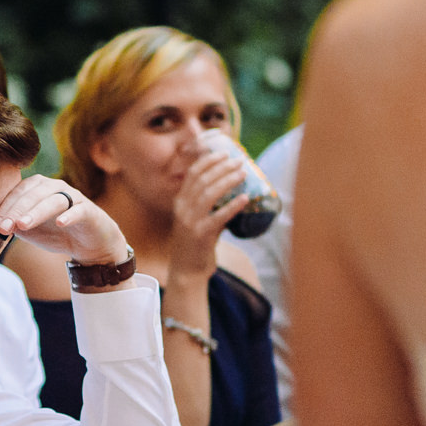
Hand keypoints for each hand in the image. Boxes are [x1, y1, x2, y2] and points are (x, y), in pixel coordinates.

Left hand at [0, 175, 127, 266]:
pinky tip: (60, 223)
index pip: (18, 192)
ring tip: (23, 224)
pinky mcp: (89, 210)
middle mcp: (55, 187)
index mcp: (38, 188)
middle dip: (17, 210)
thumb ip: (14, 225)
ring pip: (54, 200)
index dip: (5, 207)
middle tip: (4, 226)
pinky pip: (79, 210)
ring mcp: (73, 197)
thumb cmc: (55, 232)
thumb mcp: (30, 230)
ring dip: (37, 211)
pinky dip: (70, 215)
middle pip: (34, 193)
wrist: (88, 244)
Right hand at [169, 148, 248, 280]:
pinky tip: (244, 198)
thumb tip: (234, 190)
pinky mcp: (201, 235)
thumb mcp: (197, 220)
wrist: (187, 272)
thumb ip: (210, 206)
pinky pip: (219, 216)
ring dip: (227, 181)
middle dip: (222, 167)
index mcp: (180, 202)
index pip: (193, 173)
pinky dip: (232, 205)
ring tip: (243, 173)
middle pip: (202, 179)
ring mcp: (190, 221)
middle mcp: (182, 209)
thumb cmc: (196, 245)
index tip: (224, 153)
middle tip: (239, 161)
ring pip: (209, 194)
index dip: (209, 160)